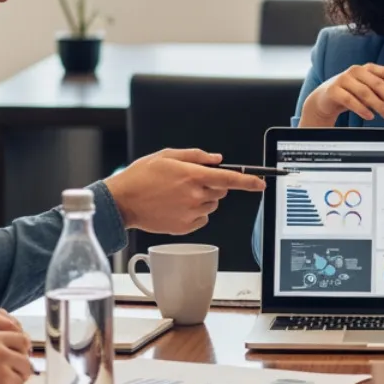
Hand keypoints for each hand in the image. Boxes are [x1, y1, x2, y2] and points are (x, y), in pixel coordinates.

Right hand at [104, 148, 266, 234]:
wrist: (122, 202)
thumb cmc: (142, 177)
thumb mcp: (167, 156)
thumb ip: (196, 156)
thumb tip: (217, 159)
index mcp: (193, 176)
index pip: (229, 179)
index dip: (249, 182)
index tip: (261, 183)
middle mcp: (195, 196)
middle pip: (221, 192)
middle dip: (212, 186)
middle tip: (190, 182)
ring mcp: (190, 213)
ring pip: (212, 206)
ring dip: (203, 200)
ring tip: (178, 195)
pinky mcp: (185, 228)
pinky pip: (202, 219)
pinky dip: (195, 213)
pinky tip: (176, 207)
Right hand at [300, 63, 383, 125]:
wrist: (326, 99)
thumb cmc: (352, 93)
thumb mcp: (372, 93)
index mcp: (367, 69)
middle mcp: (356, 71)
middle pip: (376, 83)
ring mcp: (343, 79)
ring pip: (364, 92)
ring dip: (379, 105)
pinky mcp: (334, 90)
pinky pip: (350, 100)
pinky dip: (361, 108)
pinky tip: (370, 116)